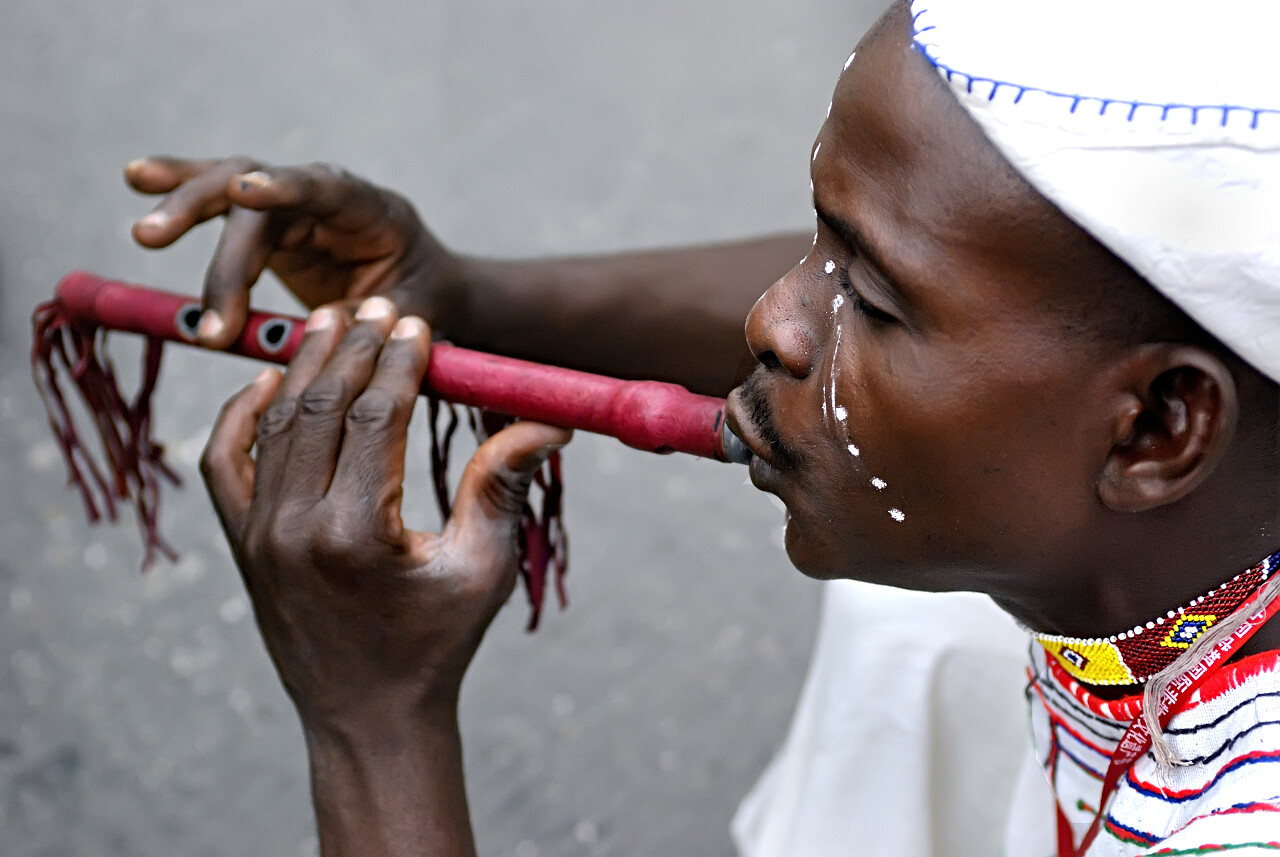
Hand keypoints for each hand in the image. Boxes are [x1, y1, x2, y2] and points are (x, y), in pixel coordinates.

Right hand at [126, 156, 461, 349]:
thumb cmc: (424, 299)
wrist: (425, 286)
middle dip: (213, 230)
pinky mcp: (268, 222)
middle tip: (166, 263)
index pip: (326, 190)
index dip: (285, 187)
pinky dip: (181, 189)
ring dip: (184, 207)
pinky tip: (136, 179)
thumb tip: (326, 329)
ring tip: (143, 233)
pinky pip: (221, 203)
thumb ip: (375, 321)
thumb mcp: (414, 315)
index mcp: (373, 211)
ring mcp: (294, 202)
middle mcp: (327, 194)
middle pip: (260, 196)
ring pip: (231, 190)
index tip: (244, 192)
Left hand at [200, 295, 570, 727]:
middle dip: (353, 350)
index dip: (399, 365)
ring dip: (304, 368)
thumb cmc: (438, 644)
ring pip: (274, 425)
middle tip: (381, 307)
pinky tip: (267, 382)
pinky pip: (225, 463)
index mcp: (357, 534)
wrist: (367, 716)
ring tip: (332, 321)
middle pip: (321, 408)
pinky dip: (240, 415)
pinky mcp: (241, 545)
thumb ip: (503, 485)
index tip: (418, 327)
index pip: (376, 418)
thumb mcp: (482, 568)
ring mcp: (258, 536)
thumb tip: (548, 419)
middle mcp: (294, 529)